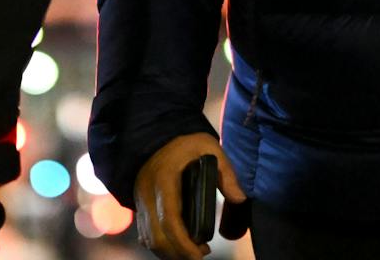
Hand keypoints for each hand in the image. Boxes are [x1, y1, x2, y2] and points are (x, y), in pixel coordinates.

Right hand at [135, 133, 245, 259]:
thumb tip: (240, 199)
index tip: (202, 254)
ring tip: (193, 252)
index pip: (169, 221)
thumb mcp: (209, 147)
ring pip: (149, 239)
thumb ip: (225, 173)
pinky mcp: (139, 205)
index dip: (184, 244)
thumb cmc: (185, 140)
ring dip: (169, 252)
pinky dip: (160, 245)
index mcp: (164, 181)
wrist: (155, 131)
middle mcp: (147, 194)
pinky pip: (145, 233)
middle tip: (201, 256)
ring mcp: (140, 201)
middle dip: (177, 254)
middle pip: (156, 237)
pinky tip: (177, 245)